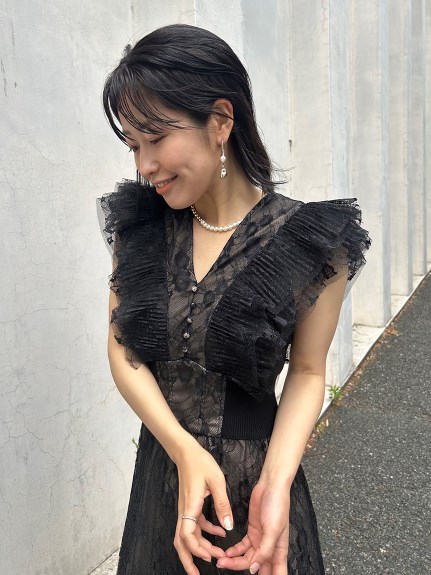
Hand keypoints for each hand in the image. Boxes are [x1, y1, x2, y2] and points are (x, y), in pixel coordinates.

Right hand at [173, 440, 234, 574]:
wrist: (186, 452)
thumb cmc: (200, 463)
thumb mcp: (217, 481)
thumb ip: (223, 504)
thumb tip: (228, 527)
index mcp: (190, 507)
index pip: (187, 535)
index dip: (196, 549)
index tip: (209, 557)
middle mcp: (185, 511)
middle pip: (181, 542)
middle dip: (189, 560)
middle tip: (199, 574)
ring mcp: (186, 510)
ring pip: (187, 536)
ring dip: (198, 548)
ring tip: (213, 558)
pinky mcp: (190, 506)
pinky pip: (195, 525)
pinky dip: (205, 533)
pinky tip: (220, 533)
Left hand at [216, 480, 290, 573]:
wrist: (271, 485)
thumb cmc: (277, 505)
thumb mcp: (273, 530)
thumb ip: (265, 551)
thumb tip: (255, 569)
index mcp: (279, 550)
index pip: (277, 573)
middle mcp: (270, 547)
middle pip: (257, 567)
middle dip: (243, 571)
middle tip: (225, 569)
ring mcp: (260, 539)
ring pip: (247, 558)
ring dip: (235, 561)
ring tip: (221, 561)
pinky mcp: (252, 531)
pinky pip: (242, 547)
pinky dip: (234, 551)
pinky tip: (227, 552)